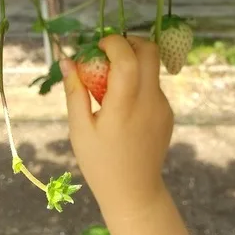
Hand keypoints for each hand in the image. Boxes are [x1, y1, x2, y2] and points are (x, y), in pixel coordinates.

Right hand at [60, 35, 173, 219]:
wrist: (135, 192)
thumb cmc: (100, 163)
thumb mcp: (80, 130)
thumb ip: (74, 92)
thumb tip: (66, 60)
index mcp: (125, 105)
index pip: (128, 58)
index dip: (113, 43)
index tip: (98, 47)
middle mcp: (149, 101)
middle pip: (151, 51)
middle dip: (130, 42)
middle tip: (110, 52)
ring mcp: (163, 106)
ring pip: (152, 68)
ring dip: (133, 63)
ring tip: (111, 83)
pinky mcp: (168, 112)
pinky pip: (153, 86)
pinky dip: (138, 82)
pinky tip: (123, 105)